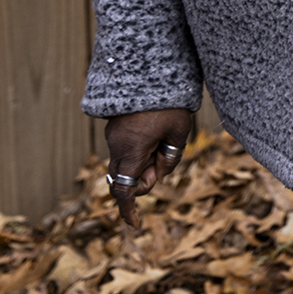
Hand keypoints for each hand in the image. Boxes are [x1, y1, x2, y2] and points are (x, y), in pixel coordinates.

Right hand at [104, 108, 192, 229]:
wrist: (150, 68)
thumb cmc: (170, 101)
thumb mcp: (179, 132)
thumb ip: (170, 158)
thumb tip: (159, 175)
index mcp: (132, 150)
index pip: (124, 190)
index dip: (128, 211)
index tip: (134, 225)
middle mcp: (117, 145)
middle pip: (125, 178)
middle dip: (144, 180)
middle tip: (164, 159)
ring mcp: (113, 134)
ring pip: (127, 161)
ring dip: (144, 161)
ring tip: (165, 134)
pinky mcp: (115, 125)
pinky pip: (126, 147)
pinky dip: (140, 149)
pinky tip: (156, 127)